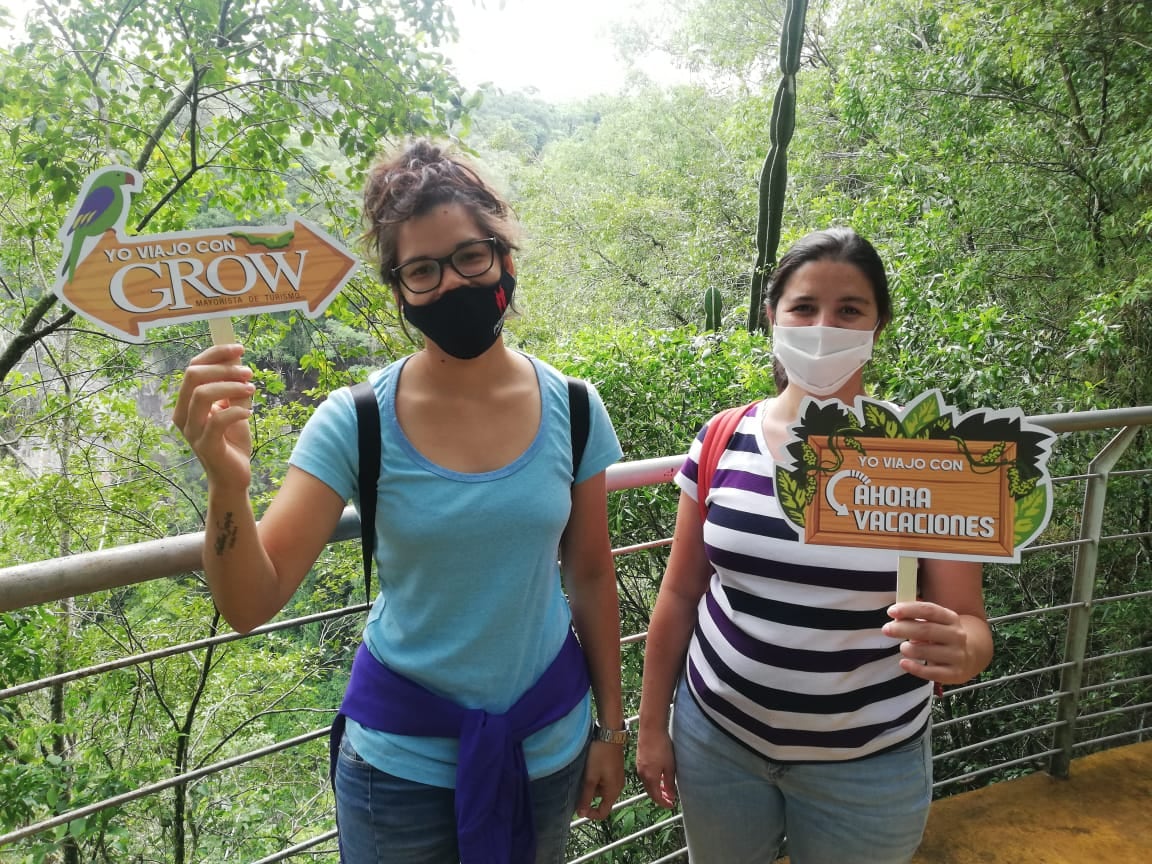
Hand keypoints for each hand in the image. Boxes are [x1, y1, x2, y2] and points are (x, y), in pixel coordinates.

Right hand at [172, 344, 255, 489]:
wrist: (234, 475)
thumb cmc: (232, 439)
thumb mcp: (234, 406)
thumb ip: (232, 386)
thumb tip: (237, 358)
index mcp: (186, 402)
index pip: (192, 367)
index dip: (215, 354)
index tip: (239, 348)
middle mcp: (183, 415)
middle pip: (193, 376)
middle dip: (224, 368)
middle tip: (248, 372)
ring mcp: (192, 431)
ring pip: (201, 394)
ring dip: (230, 387)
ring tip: (251, 390)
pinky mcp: (206, 446)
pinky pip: (217, 420)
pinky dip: (236, 411)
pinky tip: (249, 413)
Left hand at [576, 741, 624, 819]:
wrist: (610, 734)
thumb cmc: (600, 756)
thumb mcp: (590, 778)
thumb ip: (585, 797)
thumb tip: (580, 814)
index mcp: (613, 792)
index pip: (603, 813)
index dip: (590, 814)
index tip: (579, 808)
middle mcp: (617, 787)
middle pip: (601, 800)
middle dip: (588, 796)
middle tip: (578, 785)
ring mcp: (616, 778)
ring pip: (601, 789)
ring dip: (591, 786)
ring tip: (583, 774)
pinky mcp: (614, 769)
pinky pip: (603, 780)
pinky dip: (595, 778)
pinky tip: (589, 768)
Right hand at [636, 726, 676, 808]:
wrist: (651, 729)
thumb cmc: (661, 746)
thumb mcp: (670, 766)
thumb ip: (670, 782)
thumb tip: (671, 795)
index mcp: (650, 778)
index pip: (656, 797)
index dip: (664, 803)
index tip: (671, 805)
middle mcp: (643, 774)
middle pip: (651, 792)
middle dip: (660, 797)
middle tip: (670, 799)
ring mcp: (640, 767)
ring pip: (648, 783)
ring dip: (657, 788)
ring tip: (666, 788)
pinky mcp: (640, 760)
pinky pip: (646, 775)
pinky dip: (653, 780)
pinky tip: (660, 776)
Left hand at [884, 601, 974, 684]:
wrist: (969, 657)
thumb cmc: (942, 636)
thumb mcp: (935, 622)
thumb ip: (917, 617)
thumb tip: (896, 616)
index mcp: (951, 618)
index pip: (929, 610)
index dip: (909, 609)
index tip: (891, 611)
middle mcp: (957, 636)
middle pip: (926, 630)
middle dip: (902, 629)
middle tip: (887, 629)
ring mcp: (957, 655)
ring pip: (926, 651)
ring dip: (908, 648)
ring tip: (903, 647)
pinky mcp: (955, 673)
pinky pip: (931, 672)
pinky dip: (914, 668)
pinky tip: (904, 663)